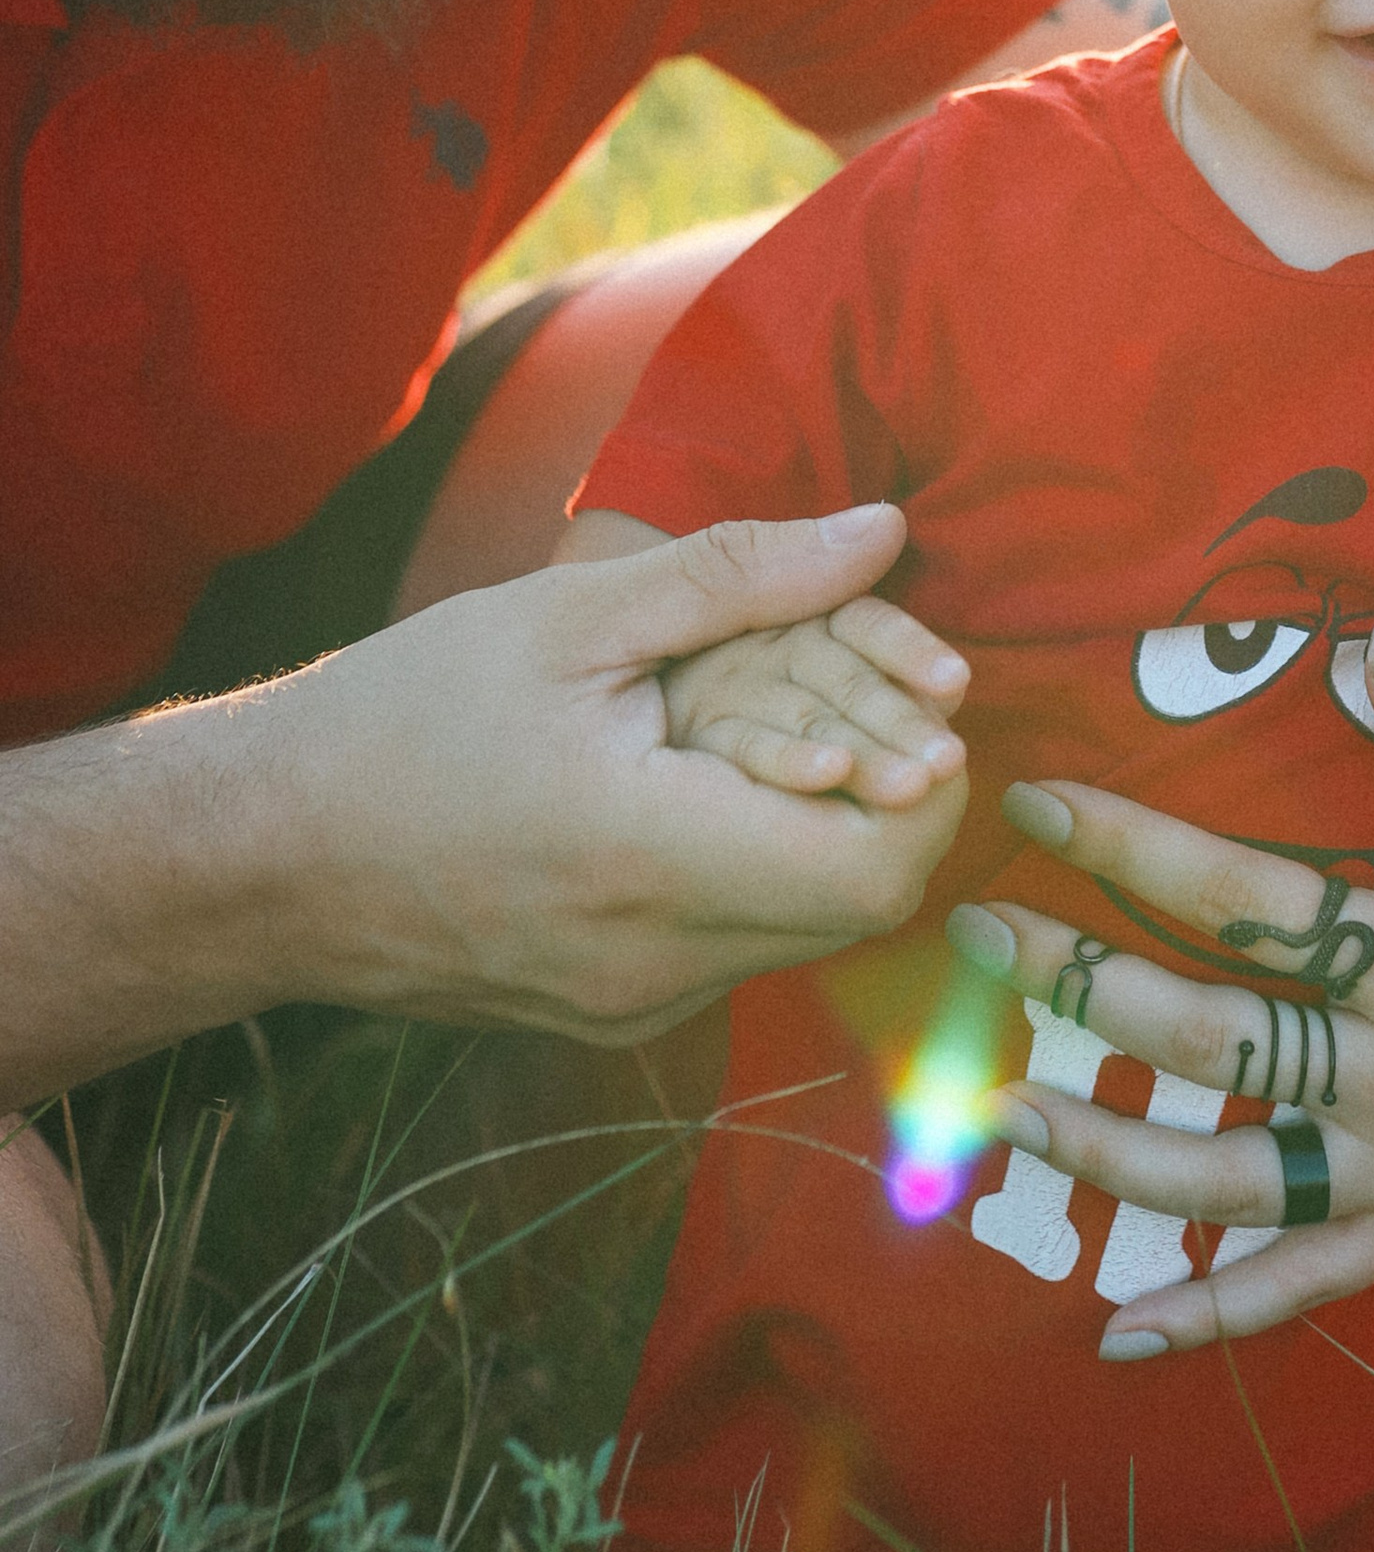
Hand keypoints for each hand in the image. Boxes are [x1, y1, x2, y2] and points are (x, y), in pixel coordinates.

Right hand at [261, 506, 969, 1041]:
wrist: (263, 857)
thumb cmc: (406, 717)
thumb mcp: (572, 615)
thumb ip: (742, 575)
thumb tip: (883, 534)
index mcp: (651, 862)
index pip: (880, 870)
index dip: (932, 787)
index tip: (916, 697)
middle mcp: (658, 966)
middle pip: (863, 907)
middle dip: (897, 800)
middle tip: (870, 701)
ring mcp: (636, 1008)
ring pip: (806, 931)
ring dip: (828, 834)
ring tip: (785, 733)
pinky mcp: (613, 1018)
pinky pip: (738, 948)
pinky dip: (761, 871)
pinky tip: (712, 791)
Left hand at [942, 642, 1373, 1361]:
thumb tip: (1370, 653)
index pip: (1248, 906)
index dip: (1134, 850)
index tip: (1038, 801)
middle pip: (1210, 1041)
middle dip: (1081, 985)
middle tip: (979, 932)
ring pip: (1228, 1178)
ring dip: (1104, 1152)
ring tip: (999, 1105)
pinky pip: (1302, 1283)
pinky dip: (1211, 1315)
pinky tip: (1115, 1334)